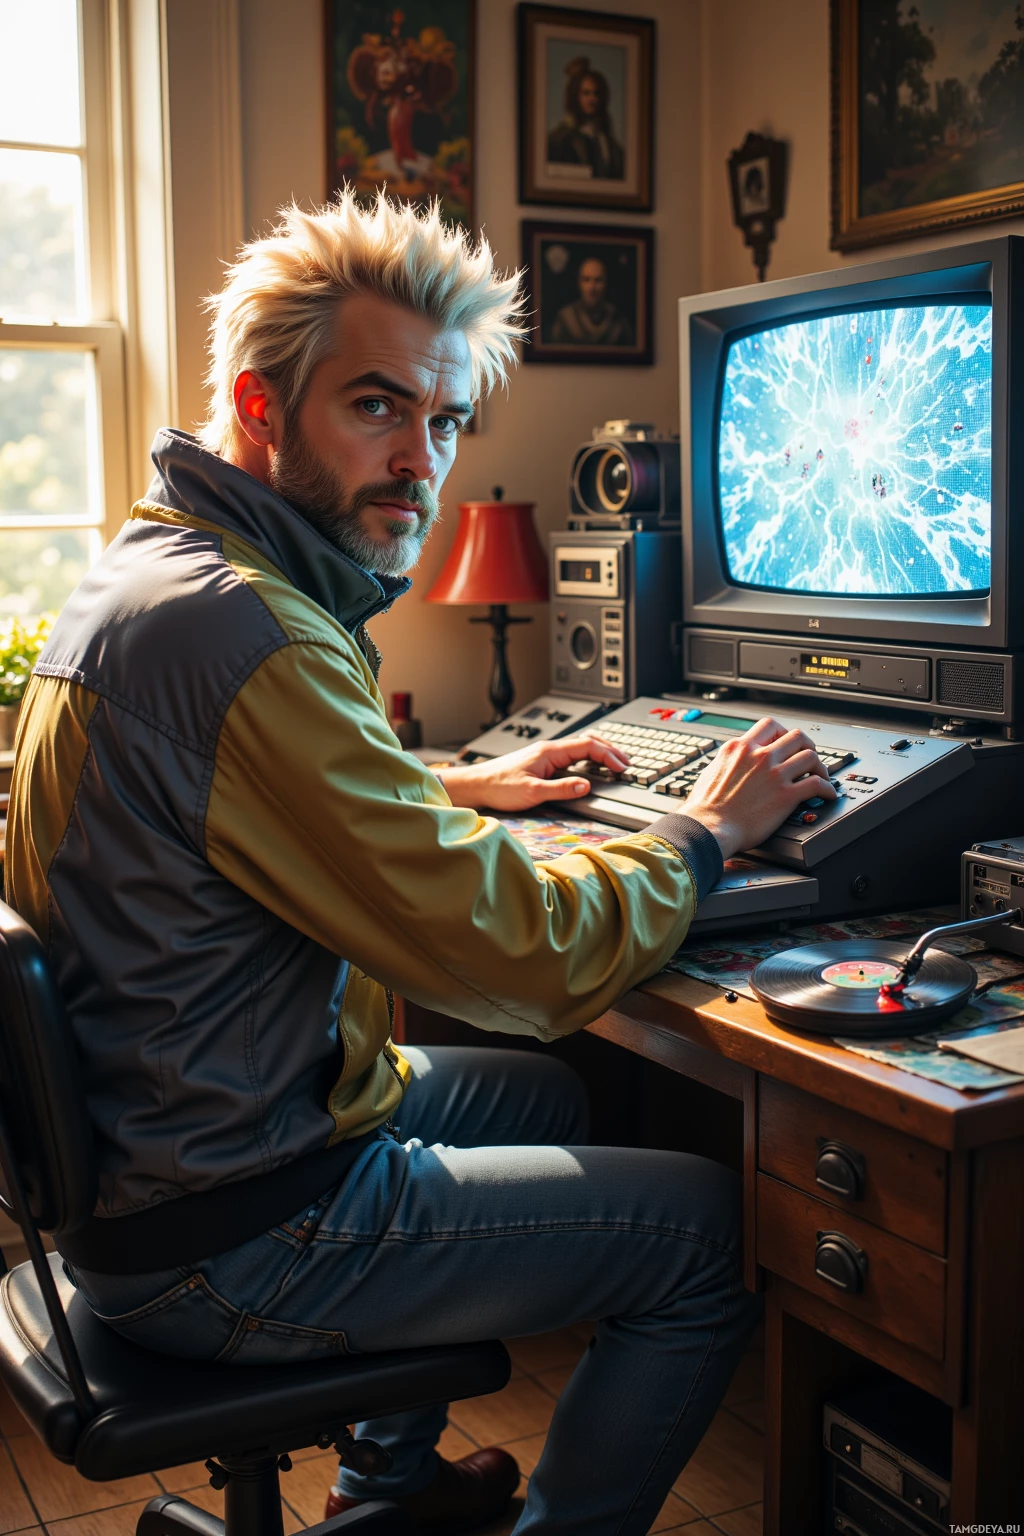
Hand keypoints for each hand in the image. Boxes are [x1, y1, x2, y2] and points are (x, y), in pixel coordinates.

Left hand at [439, 733, 629, 812]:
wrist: (477, 785)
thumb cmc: (499, 786)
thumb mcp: (532, 792)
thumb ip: (560, 789)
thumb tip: (586, 786)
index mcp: (550, 751)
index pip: (588, 746)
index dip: (609, 755)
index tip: (623, 767)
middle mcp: (549, 749)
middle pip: (588, 742)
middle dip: (610, 751)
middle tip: (627, 763)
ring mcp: (545, 754)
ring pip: (580, 747)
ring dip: (600, 753)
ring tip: (615, 763)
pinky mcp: (541, 761)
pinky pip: (571, 755)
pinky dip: (587, 758)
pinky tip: (591, 768)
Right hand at [682, 718, 837, 860]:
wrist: (708, 828)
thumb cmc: (705, 807)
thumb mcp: (711, 771)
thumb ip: (727, 762)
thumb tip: (730, 763)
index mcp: (739, 748)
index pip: (770, 725)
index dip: (783, 733)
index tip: (787, 744)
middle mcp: (759, 756)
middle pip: (796, 736)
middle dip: (807, 746)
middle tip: (808, 757)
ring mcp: (774, 774)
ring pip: (811, 756)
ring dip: (820, 766)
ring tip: (822, 776)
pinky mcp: (785, 795)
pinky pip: (817, 784)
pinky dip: (827, 789)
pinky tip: (827, 795)